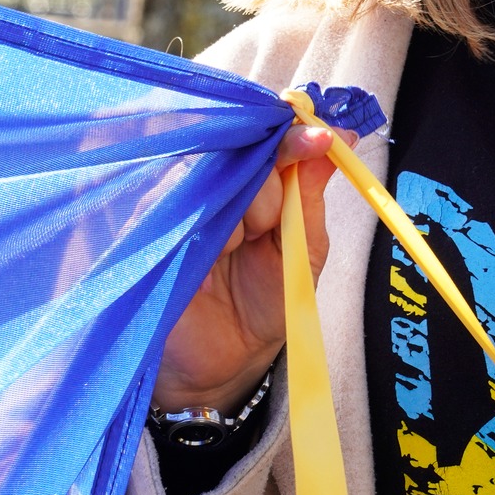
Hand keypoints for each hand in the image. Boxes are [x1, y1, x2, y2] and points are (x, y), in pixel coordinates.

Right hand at [153, 125, 354, 412]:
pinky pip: (181, 208)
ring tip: (240, 250)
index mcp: (248, 184)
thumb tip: (344, 132)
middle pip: (240, 152)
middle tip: (270, 227)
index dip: (292, 135)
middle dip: (269, 187)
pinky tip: (219, 254)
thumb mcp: (304, 245)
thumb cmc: (266, 302)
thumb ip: (312, 189)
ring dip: (242, 214)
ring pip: (214, 178)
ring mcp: (178, 206)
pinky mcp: (150, 232)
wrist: (229, 363)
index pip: (265, 139)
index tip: (321, 138)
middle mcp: (211, 187)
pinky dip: (212, 230)